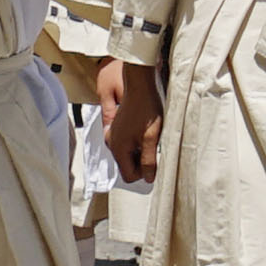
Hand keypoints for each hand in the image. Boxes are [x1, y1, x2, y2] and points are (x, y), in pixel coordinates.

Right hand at [95, 57, 161, 182]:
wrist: (140, 86)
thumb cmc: (146, 110)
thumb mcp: (151, 139)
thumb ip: (149, 161)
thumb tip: (148, 179)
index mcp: (117, 147)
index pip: (128, 176)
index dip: (143, 173)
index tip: (154, 160)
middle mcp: (111, 143)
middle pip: (127, 166)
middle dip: (142, 162)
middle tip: (154, 148)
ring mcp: (113, 135)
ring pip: (128, 155)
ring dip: (140, 152)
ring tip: (151, 138)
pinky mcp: (117, 128)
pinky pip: (127, 145)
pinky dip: (137, 143)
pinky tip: (146, 132)